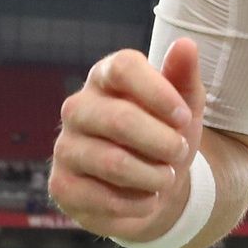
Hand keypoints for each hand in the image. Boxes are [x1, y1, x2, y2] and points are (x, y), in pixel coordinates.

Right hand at [50, 39, 205, 241]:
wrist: (150, 190)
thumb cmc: (164, 138)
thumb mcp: (183, 109)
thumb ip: (184, 78)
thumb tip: (186, 44)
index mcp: (105, 78)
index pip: (123, 67)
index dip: (158, 93)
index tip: (184, 117)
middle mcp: (77, 108)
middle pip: (120, 119)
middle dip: (162, 143)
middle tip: (180, 153)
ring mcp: (65, 147)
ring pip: (114, 163)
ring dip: (154, 176)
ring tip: (167, 178)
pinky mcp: (62, 186)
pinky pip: (103, 198)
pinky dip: (138, 203)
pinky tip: (147, 199)